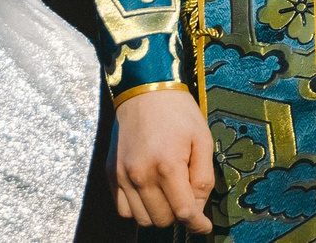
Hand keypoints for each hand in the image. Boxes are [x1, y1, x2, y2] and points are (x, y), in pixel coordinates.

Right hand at [111, 87, 213, 232]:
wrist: (143, 89)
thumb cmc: (178, 112)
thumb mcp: (202, 139)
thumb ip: (203, 178)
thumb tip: (198, 208)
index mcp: (167, 165)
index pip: (184, 212)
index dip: (198, 224)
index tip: (204, 226)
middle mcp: (141, 175)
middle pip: (162, 219)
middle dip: (178, 214)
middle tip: (184, 194)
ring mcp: (122, 175)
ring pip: (141, 219)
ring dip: (157, 213)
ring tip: (166, 193)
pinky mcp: (110, 172)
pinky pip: (122, 209)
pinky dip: (136, 208)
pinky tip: (147, 192)